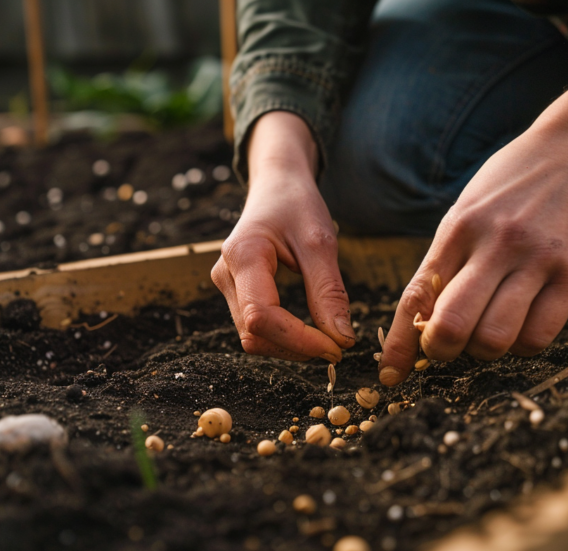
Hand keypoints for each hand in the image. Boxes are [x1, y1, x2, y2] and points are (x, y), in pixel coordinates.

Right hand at [212, 112, 354, 362]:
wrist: (276, 186)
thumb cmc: (297, 205)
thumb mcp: (320, 242)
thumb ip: (329, 292)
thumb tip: (341, 338)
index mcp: (243, 255)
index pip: (262, 316)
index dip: (298, 340)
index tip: (336, 347)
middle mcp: (225, 273)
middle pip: (254, 333)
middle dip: (296, 347)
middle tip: (338, 345)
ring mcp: (227, 284)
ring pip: (253, 337)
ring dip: (290, 347)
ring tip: (326, 337)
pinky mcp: (235, 292)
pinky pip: (255, 328)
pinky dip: (284, 337)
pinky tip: (309, 331)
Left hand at [378, 77, 567, 384]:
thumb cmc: (510, 188)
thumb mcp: (465, 213)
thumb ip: (444, 265)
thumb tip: (420, 327)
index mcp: (458, 228)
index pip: (417, 297)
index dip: (399, 344)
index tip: (390, 374)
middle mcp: (495, 244)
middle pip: (452, 327)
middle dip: (440, 352)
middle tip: (446, 347)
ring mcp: (537, 260)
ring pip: (495, 340)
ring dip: (483, 351)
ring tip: (487, 332)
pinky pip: (539, 337)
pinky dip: (521, 346)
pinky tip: (520, 328)